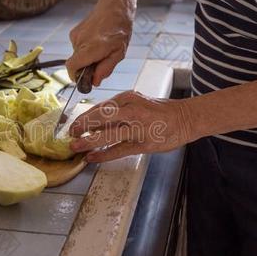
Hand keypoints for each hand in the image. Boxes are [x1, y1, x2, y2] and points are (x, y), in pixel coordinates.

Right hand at [66, 0, 135, 86]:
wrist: (115, 5)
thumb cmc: (120, 28)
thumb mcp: (119, 53)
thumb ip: (106, 69)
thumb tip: (95, 82)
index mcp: (91, 48)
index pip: (72, 67)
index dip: (75, 77)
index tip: (83, 80)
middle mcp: (80, 42)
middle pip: (76, 63)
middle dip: (86, 67)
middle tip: (101, 60)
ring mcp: (75, 36)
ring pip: (77, 55)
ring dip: (87, 57)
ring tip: (102, 47)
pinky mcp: (74, 32)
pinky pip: (77, 47)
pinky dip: (85, 49)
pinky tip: (97, 40)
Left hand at [69, 91, 193, 161]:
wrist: (186, 118)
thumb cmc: (159, 111)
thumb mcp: (137, 103)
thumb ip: (118, 111)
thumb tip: (93, 122)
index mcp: (128, 98)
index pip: (100, 107)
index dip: (84, 117)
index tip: (73, 125)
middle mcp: (132, 110)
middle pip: (101, 117)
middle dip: (83, 126)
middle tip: (71, 134)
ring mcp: (139, 127)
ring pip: (109, 134)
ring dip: (89, 141)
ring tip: (76, 146)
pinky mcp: (145, 143)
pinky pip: (120, 149)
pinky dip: (104, 154)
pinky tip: (92, 157)